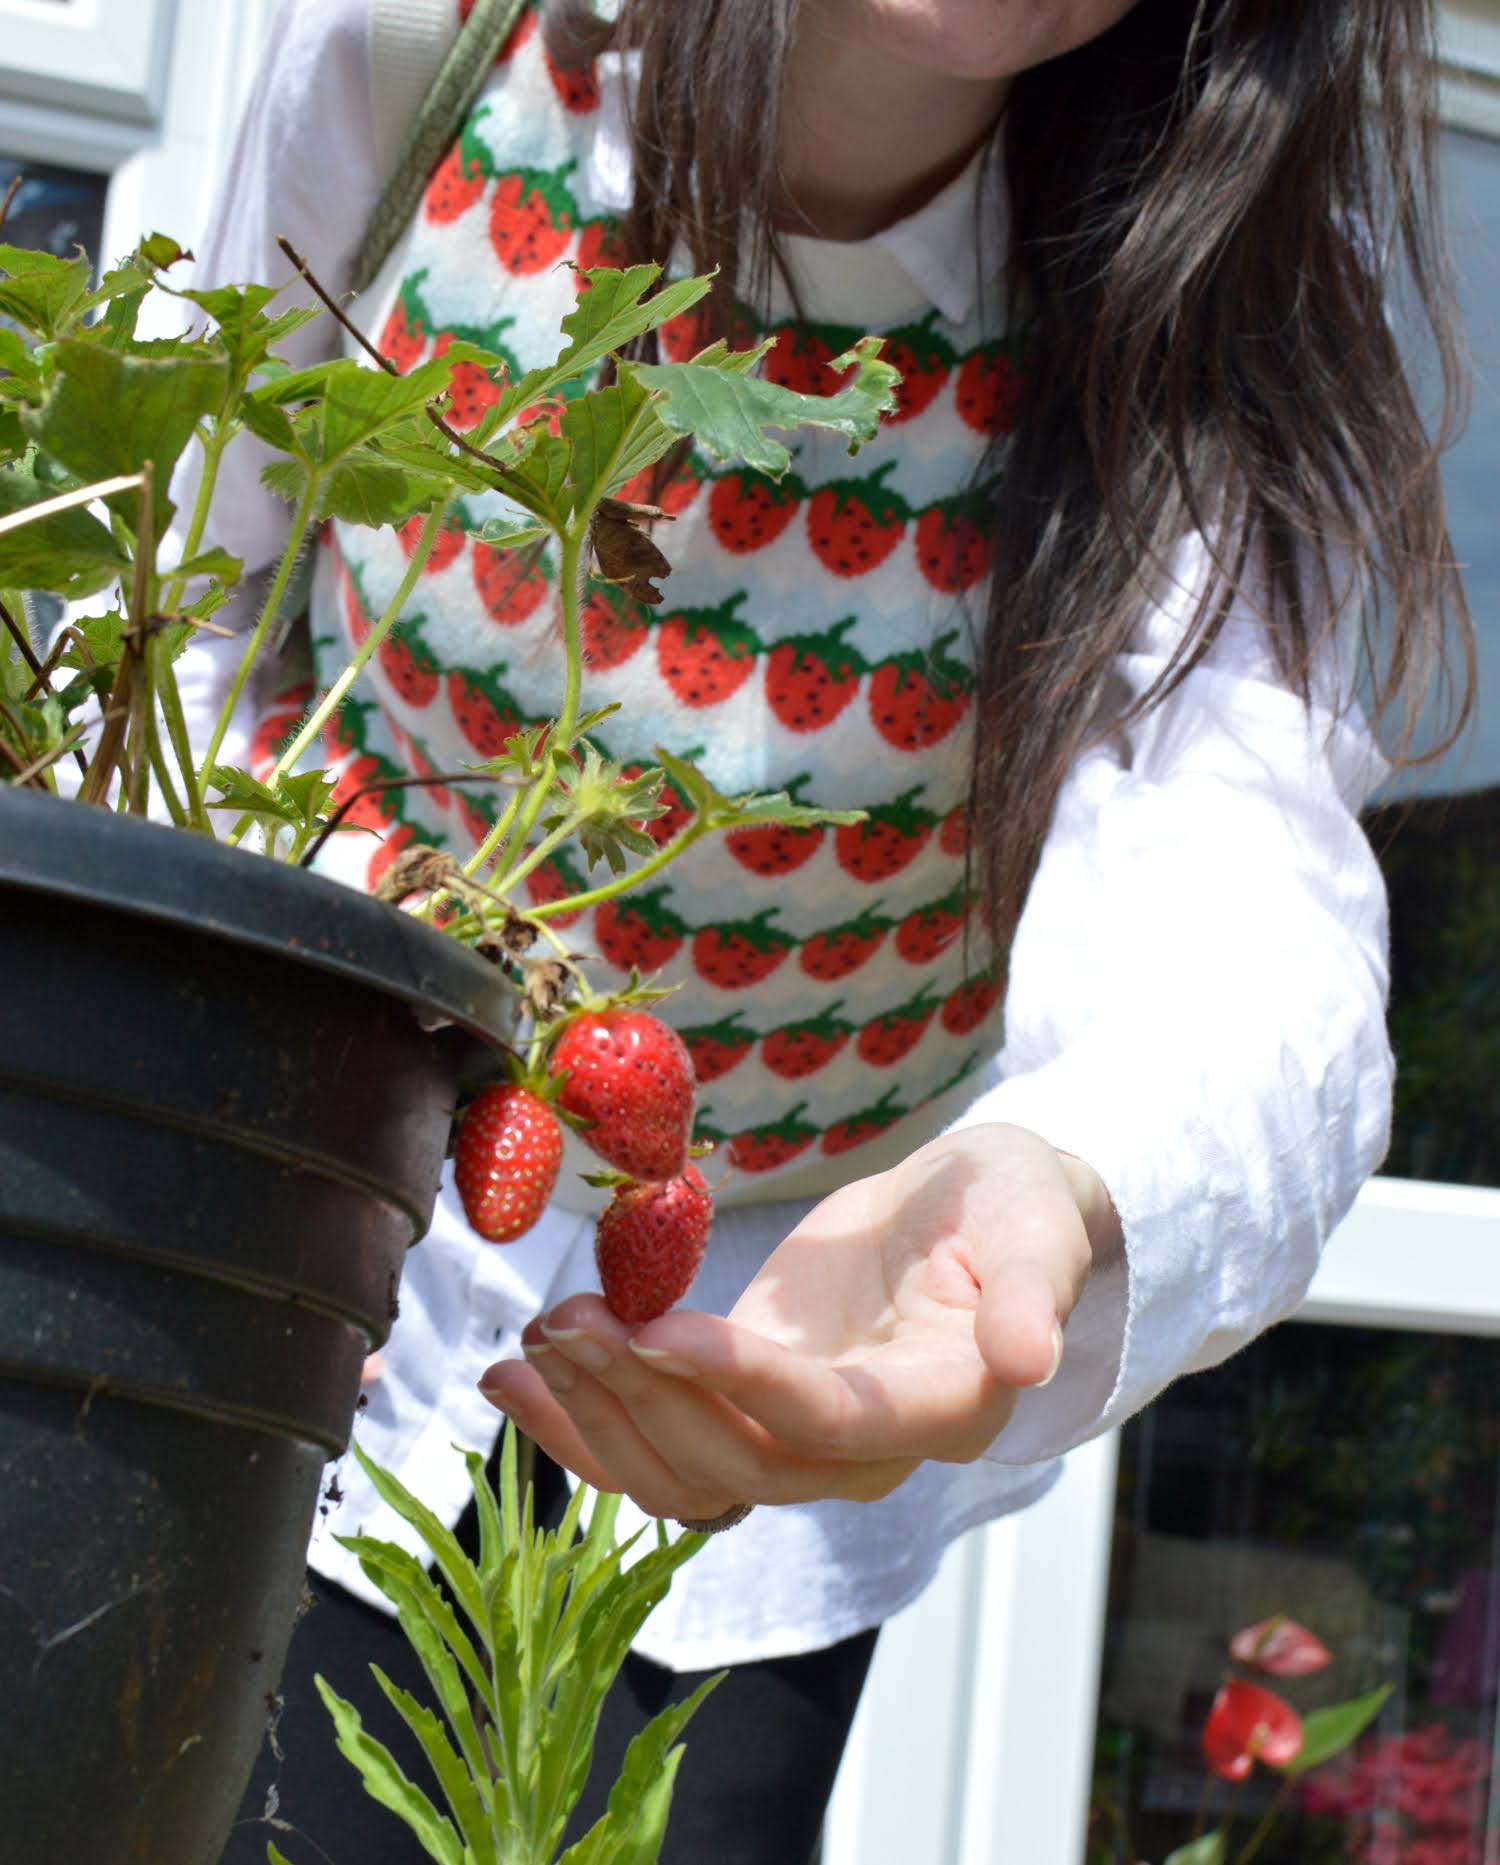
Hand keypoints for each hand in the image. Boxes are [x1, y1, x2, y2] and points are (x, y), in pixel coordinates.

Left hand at [477, 1123, 1119, 1520]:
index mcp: (940, 1409)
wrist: (981, 1215)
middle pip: (738, 1465)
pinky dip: (583, 1429)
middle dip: (641, 1398)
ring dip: (596, 1423)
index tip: (653, 1328)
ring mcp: (796, 1441)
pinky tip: (516, 1380)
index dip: (739, 1385)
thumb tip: (1030, 1358)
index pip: (828, 1422)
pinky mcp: (743, 1411)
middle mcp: (863, 1452)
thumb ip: (1033, 1290)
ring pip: (684, 1478)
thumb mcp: (1038, 1222)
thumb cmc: (1015, 1206)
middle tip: (566, 1319)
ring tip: (529, 1347)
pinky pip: (658, 1451)